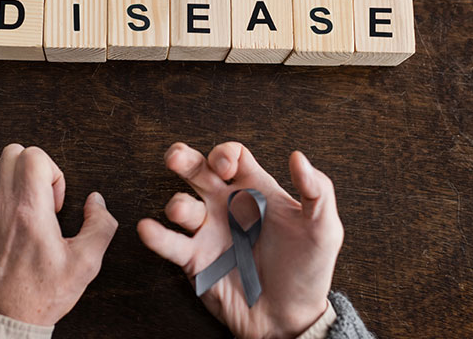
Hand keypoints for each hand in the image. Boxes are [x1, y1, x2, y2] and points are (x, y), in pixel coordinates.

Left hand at [0, 144, 117, 325]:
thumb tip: (97, 202)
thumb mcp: (85, 264)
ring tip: (33, 204)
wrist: (4, 319)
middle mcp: (2, 208)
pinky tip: (18, 215)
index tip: (58, 200)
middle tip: (46, 197)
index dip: (54, 171)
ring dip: (18, 176)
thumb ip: (100, 226)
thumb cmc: (42, 295)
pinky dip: (4, 191)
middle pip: (13, 152)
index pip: (33, 156)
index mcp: (29, 212)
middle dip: (36, 167)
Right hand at [138, 142, 342, 338]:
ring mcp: (209, 232)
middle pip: (197, 170)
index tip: (228, 165)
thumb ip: (317, 190)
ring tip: (182, 212)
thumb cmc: (308, 272)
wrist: (291, 320)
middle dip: (183, 159)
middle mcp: (227, 206)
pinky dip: (157, 236)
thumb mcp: (324, 229)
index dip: (225, 153)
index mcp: (255, 190)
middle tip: (177, 158)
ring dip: (177, 204)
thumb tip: (298, 156)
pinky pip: (171, 245)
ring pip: (180, 206)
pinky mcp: (195, 261)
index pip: (232, 157)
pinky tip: (149, 229)